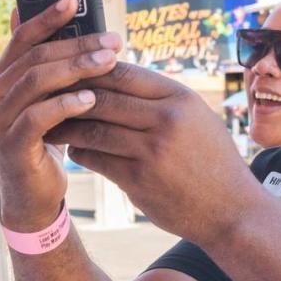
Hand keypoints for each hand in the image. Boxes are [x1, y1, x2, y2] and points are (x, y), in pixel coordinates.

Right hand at [0, 0, 122, 229]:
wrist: (33, 194)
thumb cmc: (47, 142)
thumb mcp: (50, 101)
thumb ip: (53, 69)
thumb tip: (72, 27)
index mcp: (3, 78)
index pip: (23, 37)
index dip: (47, 16)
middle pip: (36, 56)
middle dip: (77, 44)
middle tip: (112, 40)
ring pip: (36, 81)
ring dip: (76, 69)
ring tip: (108, 62)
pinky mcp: (11, 144)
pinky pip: (38, 117)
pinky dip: (66, 105)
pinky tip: (91, 99)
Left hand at [46, 63, 267, 245]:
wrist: (232, 210)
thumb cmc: (213, 161)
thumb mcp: (197, 118)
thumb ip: (162, 99)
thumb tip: (118, 76)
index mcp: (180, 98)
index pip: (122, 72)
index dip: (91, 70)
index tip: (71, 72)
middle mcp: (166, 119)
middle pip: (103, 97)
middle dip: (71, 95)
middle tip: (48, 95)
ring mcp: (151, 150)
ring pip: (93, 128)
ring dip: (68, 126)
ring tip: (53, 123)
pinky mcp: (139, 180)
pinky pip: (96, 159)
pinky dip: (80, 152)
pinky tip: (73, 149)